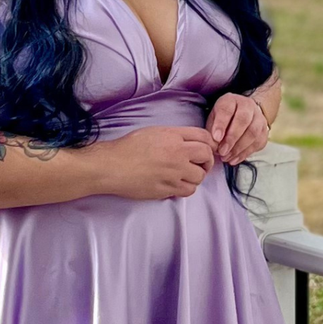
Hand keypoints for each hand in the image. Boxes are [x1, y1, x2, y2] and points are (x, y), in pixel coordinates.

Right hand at [100, 126, 215, 199]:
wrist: (112, 166)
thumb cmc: (127, 148)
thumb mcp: (153, 132)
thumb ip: (174, 136)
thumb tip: (189, 143)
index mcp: (173, 136)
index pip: (204, 137)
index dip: (210, 144)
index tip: (207, 150)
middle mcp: (177, 153)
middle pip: (206, 156)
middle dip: (207, 161)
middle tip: (201, 165)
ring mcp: (173, 172)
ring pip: (199, 177)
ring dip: (196, 177)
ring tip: (186, 176)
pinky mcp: (167, 188)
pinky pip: (188, 191)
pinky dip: (186, 188)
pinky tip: (178, 185)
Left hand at [207, 89, 271, 164]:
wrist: (243, 114)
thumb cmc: (224, 118)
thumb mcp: (213, 118)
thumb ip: (212, 129)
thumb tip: (214, 145)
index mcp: (231, 100)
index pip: (227, 110)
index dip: (221, 124)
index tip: (216, 138)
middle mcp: (248, 106)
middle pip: (243, 120)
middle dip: (232, 138)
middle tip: (222, 151)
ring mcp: (259, 118)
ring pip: (253, 132)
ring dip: (239, 148)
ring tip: (226, 157)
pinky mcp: (265, 131)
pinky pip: (258, 143)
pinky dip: (245, 153)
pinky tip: (234, 159)